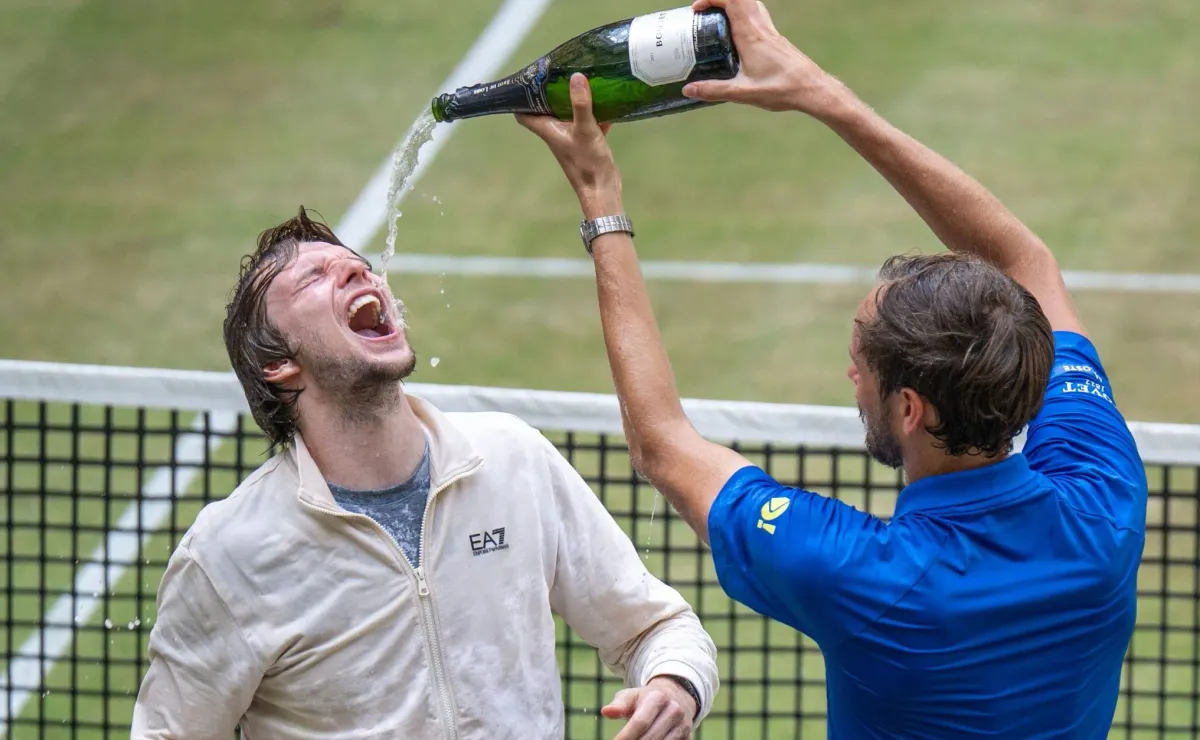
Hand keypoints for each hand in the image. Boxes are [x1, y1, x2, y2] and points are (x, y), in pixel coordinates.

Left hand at [515, 74, 623, 219]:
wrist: (602, 191)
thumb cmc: (588, 163)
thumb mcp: (585, 130)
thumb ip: (581, 104)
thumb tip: (576, 76)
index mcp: (548, 130)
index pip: (523, 114)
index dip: (520, 98)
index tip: (526, 80)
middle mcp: (556, 133)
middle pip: (545, 110)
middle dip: (549, 92)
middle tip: (556, 73)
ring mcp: (570, 139)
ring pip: (567, 115)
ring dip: (571, 101)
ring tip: (579, 80)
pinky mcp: (586, 143)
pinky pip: (587, 123)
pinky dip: (593, 113)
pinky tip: (606, 102)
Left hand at [601, 677, 696, 739]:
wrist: (677, 696)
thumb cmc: (646, 698)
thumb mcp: (632, 696)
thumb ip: (619, 705)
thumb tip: (605, 712)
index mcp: (658, 697)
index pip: (640, 722)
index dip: (626, 736)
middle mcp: (674, 710)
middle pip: (651, 738)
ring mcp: (683, 725)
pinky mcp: (689, 737)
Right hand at [682, 0, 848, 116]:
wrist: (812, 88)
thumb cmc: (782, 89)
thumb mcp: (743, 92)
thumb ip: (715, 90)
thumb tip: (688, 90)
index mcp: (751, 36)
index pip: (731, 2)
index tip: (697, 8)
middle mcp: (761, 28)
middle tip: (703, 11)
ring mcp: (770, 31)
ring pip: (751, 4)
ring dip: (733, 4)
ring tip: (717, 18)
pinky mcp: (775, 38)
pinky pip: (758, 15)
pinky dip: (744, 13)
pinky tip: (738, 31)